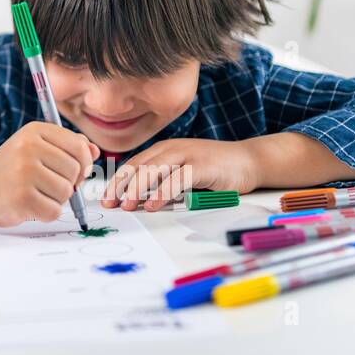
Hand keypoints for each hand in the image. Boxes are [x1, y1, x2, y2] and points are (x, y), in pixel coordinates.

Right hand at [0, 121, 99, 226]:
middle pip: (75, 170)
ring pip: (66, 192)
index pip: (79, 146)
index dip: (83, 163)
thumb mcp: (37, 147)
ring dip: (57, 199)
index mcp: (34, 131)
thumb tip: (94, 151)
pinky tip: (30, 206)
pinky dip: (46, 213)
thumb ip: (67, 146)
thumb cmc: (12, 168)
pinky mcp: (20, 198)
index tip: (72, 171)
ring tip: (37, 194)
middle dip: (69, 183)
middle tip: (49, 185)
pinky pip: (54, 211)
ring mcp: (22, 173)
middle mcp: (27, 148)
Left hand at [100, 138, 259, 210]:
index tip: (106, 199)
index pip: (133, 165)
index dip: (117, 181)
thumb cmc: (214, 169)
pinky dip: (163, 192)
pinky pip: (177, 180)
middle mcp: (171, 149)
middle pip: (138, 166)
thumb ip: (163, 182)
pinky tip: (153, 204)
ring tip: (126, 205)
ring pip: (154, 170)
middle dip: (121, 185)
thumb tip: (138, 200)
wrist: (248, 160)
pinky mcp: (202, 166)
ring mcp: (187, 155)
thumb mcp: (182, 172)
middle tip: (109, 204)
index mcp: (163, 150)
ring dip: (137, 189)